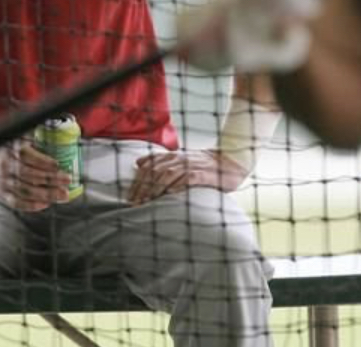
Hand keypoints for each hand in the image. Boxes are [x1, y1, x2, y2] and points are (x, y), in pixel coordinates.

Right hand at [0, 139, 70, 211]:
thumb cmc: (10, 148)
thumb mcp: (21, 137)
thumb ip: (36, 136)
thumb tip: (56, 130)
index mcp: (10, 149)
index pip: (26, 155)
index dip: (42, 161)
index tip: (58, 164)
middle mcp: (4, 166)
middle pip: (29, 174)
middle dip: (50, 178)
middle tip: (67, 180)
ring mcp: (2, 181)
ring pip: (25, 190)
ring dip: (46, 194)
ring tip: (62, 195)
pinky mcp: (1, 194)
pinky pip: (16, 202)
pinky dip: (31, 205)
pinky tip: (46, 204)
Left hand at [127, 148, 248, 204]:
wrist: (230, 161)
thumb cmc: (203, 165)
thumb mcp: (180, 159)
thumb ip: (160, 161)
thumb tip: (138, 163)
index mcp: (172, 156)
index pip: (148, 166)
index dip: (137, 181)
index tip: (130, 197)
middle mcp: (179, 159)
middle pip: (154, 172)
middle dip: (142, 188)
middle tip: (134, 204)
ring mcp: (191, 166)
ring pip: (167, 175)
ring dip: (155, 189)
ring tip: (147, 202)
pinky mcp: (203, 174)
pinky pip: (187, 179)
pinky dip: (177, 186)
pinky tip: (169, 195)